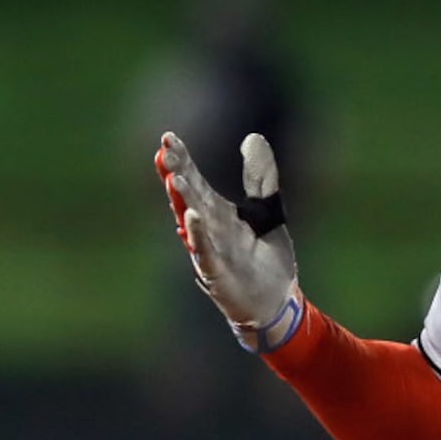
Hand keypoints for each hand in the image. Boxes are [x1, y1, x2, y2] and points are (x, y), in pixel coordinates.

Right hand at [154, 131, 302, 352]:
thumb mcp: (266, 210)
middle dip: (176, 174)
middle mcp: (208, 229)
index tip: (168, 137)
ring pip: (191, 222)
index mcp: (217, 212)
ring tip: (174, 178)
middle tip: (163, 151)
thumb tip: (253, 137)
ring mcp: (210, 250)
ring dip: (183, 201)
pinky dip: (197, 236)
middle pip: (189, 196)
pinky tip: (190, 217)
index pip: (195, 180)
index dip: (182, 159)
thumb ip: (260, 178)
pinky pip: (204, 252)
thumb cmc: (265, 259)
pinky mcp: (218, 273)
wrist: (277, 302)